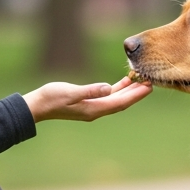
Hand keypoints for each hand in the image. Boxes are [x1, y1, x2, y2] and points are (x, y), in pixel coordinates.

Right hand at [24, 76, 151, 121]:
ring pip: (117, 98)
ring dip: (130, 90)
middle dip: (138, 93)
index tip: (150, 86)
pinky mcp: (88, 101)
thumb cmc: (51, 98)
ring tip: (143, 79)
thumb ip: (89, 90)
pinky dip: (118, 89)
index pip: (120, 102)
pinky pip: (108, 95)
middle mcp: (96, 109)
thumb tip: (107, 88)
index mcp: (94, 108)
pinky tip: (125, 81)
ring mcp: (93, 106)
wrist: (37, 106)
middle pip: (123, 101)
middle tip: (153, 81)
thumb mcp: (69, 92)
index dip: (136, 95)